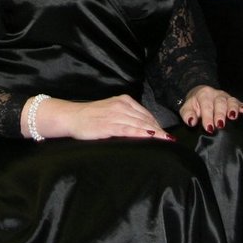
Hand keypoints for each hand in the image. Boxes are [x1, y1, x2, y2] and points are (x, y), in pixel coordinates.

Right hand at [32, 94, 173, 141]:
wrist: (72, 117)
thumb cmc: (91, 116)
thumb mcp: (111, 110)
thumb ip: (125, 116)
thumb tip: (142, 128)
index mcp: (123, 101)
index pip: (145, 114)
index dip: (157, 125)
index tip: (166, 134)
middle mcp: (122, 106)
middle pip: (146, 119)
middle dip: (159, 130)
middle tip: (170, 140)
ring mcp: (116, 115)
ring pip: (140, 124)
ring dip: (155, 133)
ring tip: (165, 141)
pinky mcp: (109, 126)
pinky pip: (129, 130)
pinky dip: (141, 134)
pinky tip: (150, 138)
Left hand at [179, 85, 242, 131]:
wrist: (200, 94)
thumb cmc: (194, 105)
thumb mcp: (186, 108)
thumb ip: (187, 114)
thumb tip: (191, 122)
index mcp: (204, 95)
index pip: (206, 105)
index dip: (208, 116)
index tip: (209, 127)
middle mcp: (216, 94)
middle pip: (220, 103)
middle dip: (220, 114)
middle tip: (220, 125)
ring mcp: (226, 97)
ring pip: (231, 101)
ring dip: (233, 109)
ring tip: (233, 117)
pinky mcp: (233, 100)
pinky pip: (239, 102)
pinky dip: (242, 106)